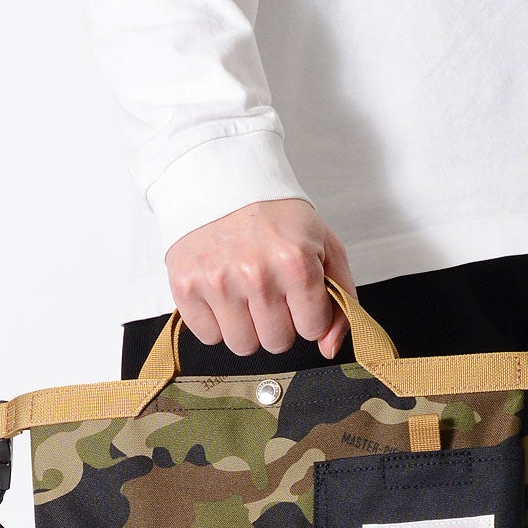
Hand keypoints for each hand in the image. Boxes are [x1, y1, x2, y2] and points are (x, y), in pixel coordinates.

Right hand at [165, 199, 356, 356]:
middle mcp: (256, 275)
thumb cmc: (275, 215)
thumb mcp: (324, 246)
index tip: (297, 292)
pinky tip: (221, 291)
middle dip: (279, 321)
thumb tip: (329, 348)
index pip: (312, 329)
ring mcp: (217, 283)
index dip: (308, 313)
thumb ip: (342, 300)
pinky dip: (216, 321)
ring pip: (243, 345)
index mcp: (296, 263)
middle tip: (269, 289)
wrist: (220, 179)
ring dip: (247, 326)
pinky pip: (209, 336)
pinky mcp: (185, 287)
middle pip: (277, 342)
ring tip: (245, 291)